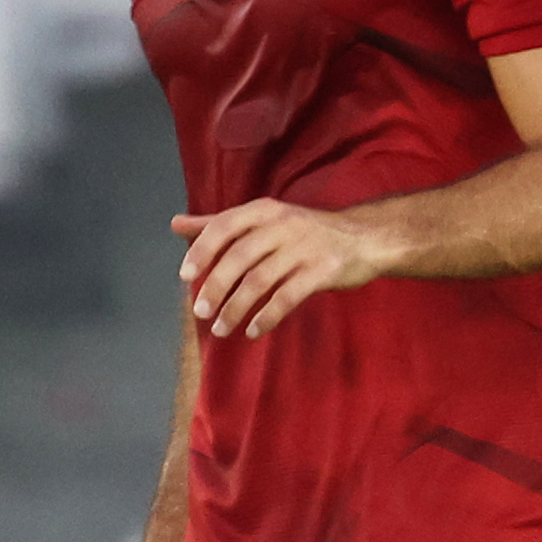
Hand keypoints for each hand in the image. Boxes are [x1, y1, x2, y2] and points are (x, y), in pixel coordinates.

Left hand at [173, 199, 387, 339]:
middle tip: (200, 312)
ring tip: (221, 329)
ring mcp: (305, 247)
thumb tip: (176, 224)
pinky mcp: (324, 270)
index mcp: (264, 210)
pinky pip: (288, 296)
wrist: (366, 238)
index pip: (224, 226)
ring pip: (260, 280)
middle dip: (216, 286)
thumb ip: (221, 224)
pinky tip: (254, 330)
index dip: (202, 250)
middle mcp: (283, 224)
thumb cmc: (305, 232)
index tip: (185, 277)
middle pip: (239, 256)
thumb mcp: (264, 220)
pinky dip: (267, 316)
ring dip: (236, 308)